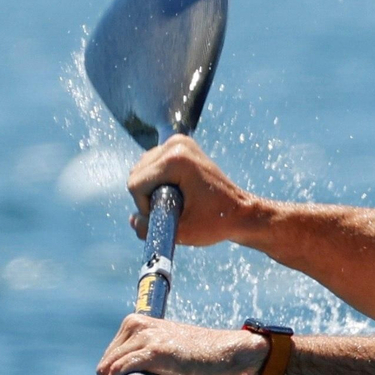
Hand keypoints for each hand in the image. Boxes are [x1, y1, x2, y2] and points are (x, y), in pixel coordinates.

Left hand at [96, 314, 267, 374]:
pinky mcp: (153, 350)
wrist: (229, 356)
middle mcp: (136, 325)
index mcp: (136, 325)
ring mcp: (144, 336)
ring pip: (110, 368)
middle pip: (105, 364)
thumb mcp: (168, 369)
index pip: (109, 357)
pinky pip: (121, 371)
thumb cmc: (201, 362)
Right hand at [127, 135, 261, 246]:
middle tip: (174, 208)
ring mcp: (179, 142)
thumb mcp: (182, 232)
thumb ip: (151, 229)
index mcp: (176, 160)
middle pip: (136, 174)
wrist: (241, 213)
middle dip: (147, 197)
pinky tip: (176, 191)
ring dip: (151, 189)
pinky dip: (157, 181)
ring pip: (141, 169)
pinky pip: (151, 165)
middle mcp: (176, 144)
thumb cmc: (216, 223)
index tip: (169, 215)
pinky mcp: (179, 145)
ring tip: (178, 200)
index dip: (145, 207)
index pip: (136, 185)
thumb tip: (132, 220)